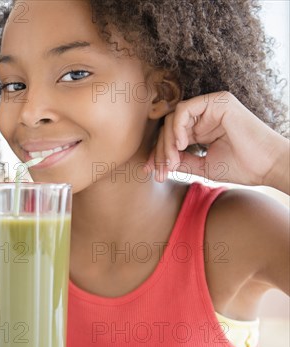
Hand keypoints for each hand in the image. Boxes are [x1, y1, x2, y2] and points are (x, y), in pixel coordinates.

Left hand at [146, 91, 288, 192]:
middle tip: (160, 172)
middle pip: (168, 128)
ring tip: (172, 161)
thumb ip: (180, 160)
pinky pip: (184, 109)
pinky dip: (177, 127)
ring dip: (167, 142)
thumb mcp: (202, 165)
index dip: (157, 154)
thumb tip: (156, 163)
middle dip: (160, 151)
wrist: (268, 167)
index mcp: (201, 128)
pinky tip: (182, 145)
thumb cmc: (241, 167)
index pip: (170, 136)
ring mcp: (211, 106)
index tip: (151, 172)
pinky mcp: (218, 101)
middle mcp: (205, 115)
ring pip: (172, 119)